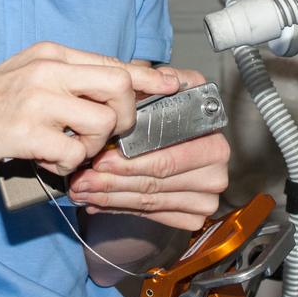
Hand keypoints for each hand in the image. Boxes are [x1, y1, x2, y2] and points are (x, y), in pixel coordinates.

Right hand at [0, 42, 180, 174]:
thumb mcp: (28, 75)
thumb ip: (69, 79)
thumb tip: (115, 91)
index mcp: (52, 54)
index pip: (116, 61)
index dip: (153, 77)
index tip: (177, 85)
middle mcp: (49, 70)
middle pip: (120, 85)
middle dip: (124, 117)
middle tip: (105, 135)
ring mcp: (37, 98)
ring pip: (102, 122)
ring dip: (91, 146)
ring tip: (65, 149)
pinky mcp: (26, 130)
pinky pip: (73, 153)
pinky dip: (66, 164)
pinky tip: (45, 159)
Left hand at [67, 67, 230, 230]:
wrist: (172, 144)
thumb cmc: (165, 116)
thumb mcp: (165, 92)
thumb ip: (164, 81)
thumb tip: (166, 80)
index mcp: (213, 141)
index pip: (166, 158)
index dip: (130, 162)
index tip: (100, 159)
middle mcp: (215, 171)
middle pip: (155, 183)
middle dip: (112, 182)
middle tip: (82, 179)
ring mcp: (206, 197)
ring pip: (149, 201)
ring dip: (110, 197)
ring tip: (82, 190)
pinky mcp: (193, 216)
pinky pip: (152, 216)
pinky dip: (119, 208)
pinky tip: (98, 201)